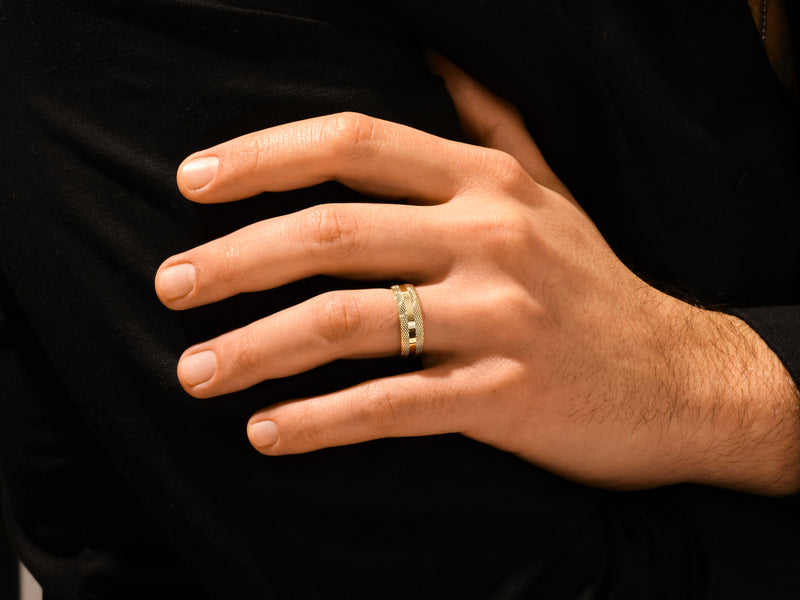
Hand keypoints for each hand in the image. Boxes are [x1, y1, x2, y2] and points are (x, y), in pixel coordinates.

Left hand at [155, 58, 799, 493]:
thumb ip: (489, 120)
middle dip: (234, 260)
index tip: (193, 183)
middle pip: (330, 235)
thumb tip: (433, 56)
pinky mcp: (504, 395)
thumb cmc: (594, 282)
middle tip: (170, 286)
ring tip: (195, 372)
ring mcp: (499, 318)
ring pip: (347, 324)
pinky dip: (318, 423)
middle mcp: (490, 237)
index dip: (263, 158)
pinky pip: (390, 406)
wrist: (677, 375)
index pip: (353, 145)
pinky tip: (265, 434)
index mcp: (487, 181)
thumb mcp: (548, 188)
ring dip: (256, 350)